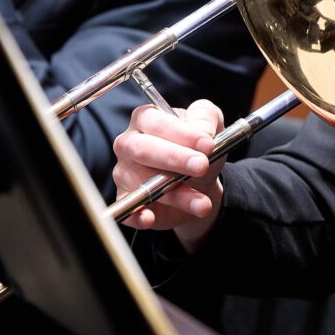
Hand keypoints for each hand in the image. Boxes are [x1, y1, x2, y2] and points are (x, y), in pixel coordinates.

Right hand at [113, 99, 226, 252]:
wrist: (200, 182)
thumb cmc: (198, 149)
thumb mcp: (210, 124)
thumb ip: (206, 116)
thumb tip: (202, 131)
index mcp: (145, 119)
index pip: (156, 122)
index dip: (182, 133)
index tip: (208, 144)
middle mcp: (129, 144)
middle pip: (142, 150)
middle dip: (174, 158)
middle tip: (201, 166)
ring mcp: (124, 174)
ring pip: (145, 184)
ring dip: (177, 195)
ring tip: (202, 203)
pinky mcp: (127, 201)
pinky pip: (127, 209)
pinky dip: (137, 215)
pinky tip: (150, 217)